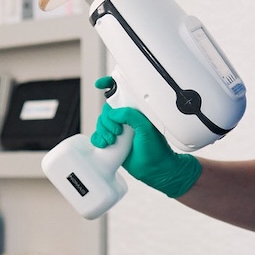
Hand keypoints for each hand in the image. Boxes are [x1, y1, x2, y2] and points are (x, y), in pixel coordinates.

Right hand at [90, 77, 201, 197]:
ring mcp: (118, 131)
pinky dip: (97, 139)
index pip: (122, 93)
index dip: (109, 85)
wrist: (155, 170)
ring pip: (101, 123)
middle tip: (117, 131)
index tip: (100, 84)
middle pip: (106, 110)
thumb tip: (113, 113)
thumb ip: (130, 115)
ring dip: (103, 131)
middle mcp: (126, 119)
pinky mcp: (112, 142)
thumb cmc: (156, 150)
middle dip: (107, 120)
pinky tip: (105, 145)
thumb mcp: (146, 128)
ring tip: (113, 141)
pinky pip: (97, 136)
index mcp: (136, 111)